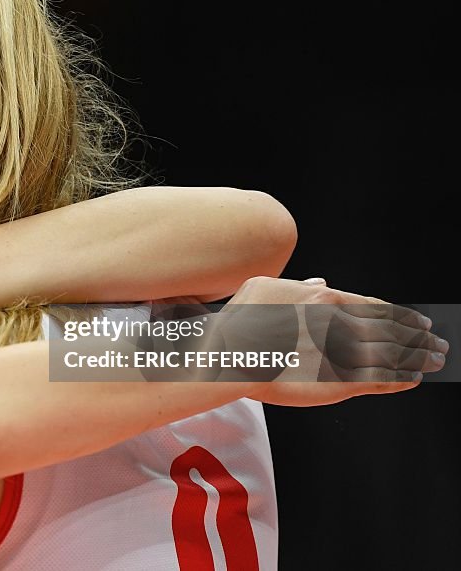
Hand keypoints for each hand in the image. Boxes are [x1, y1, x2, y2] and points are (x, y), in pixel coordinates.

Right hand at [223, 277, 448, 405]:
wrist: (228, 356)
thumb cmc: (240, 321)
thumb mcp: (262, 288)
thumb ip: (297, 286)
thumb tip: (321, 284)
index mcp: (325, 301)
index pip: (376, 307)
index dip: (402, 315)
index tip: (419, 322)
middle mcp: (339, 325)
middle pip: (391, 330)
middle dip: (419, 337)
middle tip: (437, 342)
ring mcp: (340, 354)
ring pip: (392, 354)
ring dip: (417, 356)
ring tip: (434, 358)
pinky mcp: (338, 382)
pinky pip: (380, 380)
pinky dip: (400, 379)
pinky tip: (412, 379)